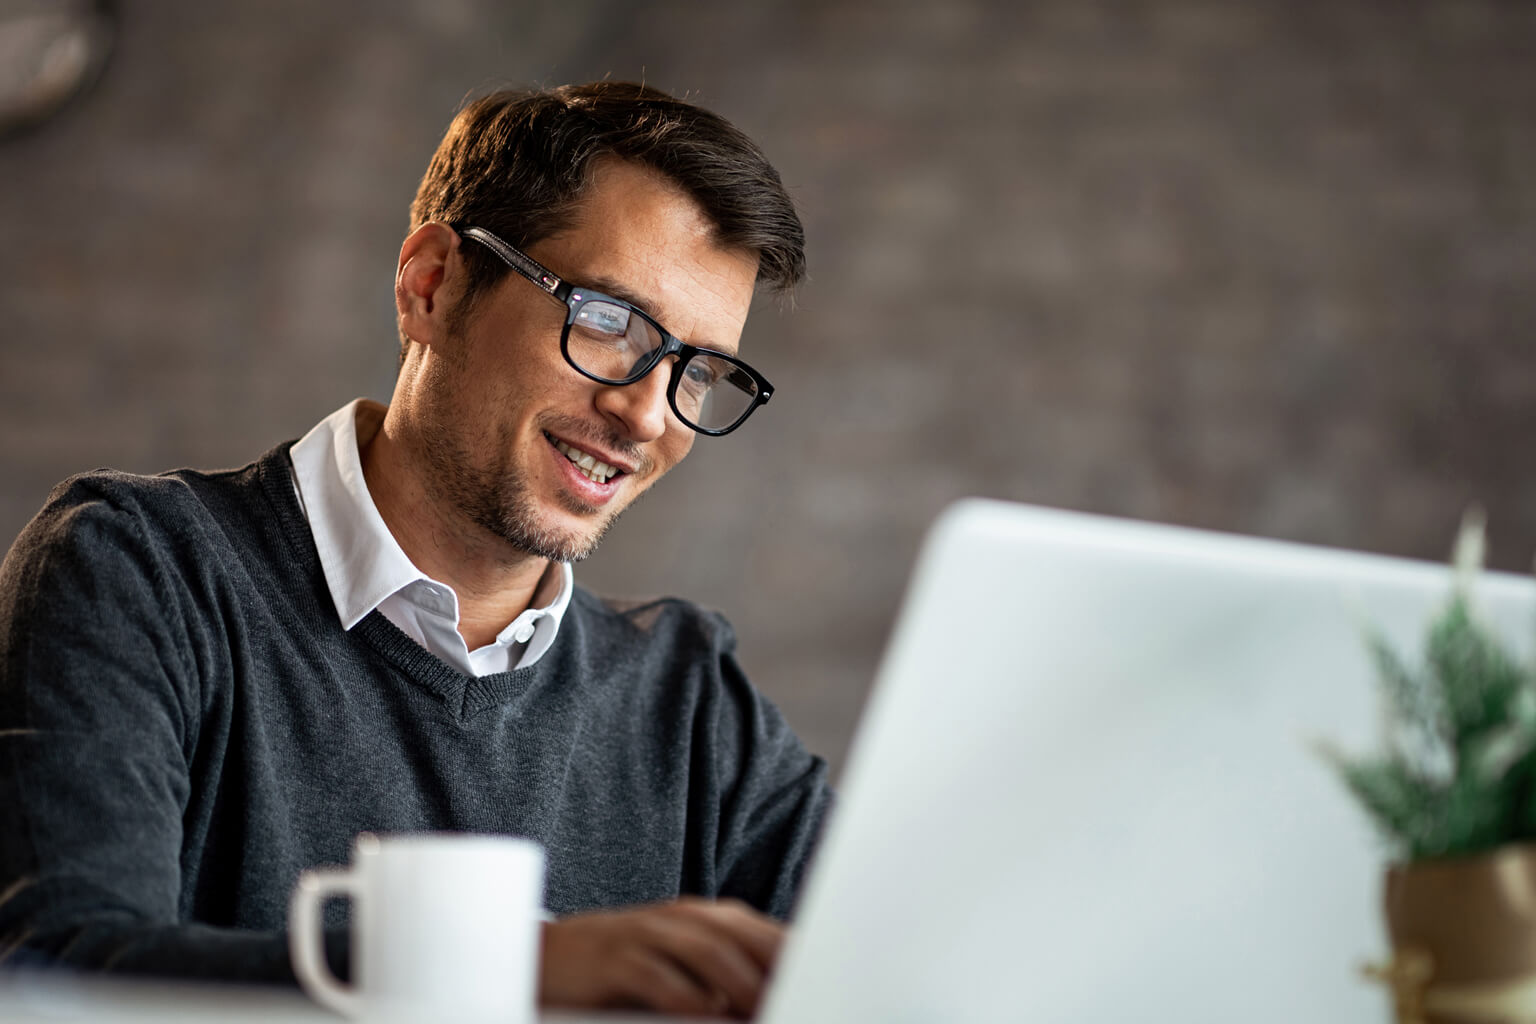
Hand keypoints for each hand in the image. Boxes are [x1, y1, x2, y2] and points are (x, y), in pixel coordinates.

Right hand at [539, 897, 783, 1018]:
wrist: (546, 957)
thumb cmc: (625, 970)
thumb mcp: (681, 967)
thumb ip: (729, 976)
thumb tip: (774, 1000)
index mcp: (705, 919)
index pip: (764, 933)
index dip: (797, 958)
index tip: (828, 983)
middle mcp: (681, 918)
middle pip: (744, 934)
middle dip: (780, 966)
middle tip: (807, 996)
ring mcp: (646, 932)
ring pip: (708, 949)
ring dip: (743, 983)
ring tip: (767, 1010)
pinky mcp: (615, 958)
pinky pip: (657, 976)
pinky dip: (687, 998)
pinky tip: (706, 1017)